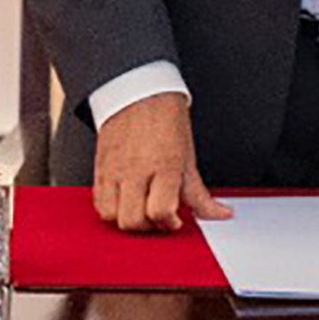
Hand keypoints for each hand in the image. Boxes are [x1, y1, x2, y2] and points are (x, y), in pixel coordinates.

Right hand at [92, 91, 227, 233]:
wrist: (140, 92)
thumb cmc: (166, 120)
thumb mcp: (189, 157)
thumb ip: (199, 194)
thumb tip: (220, 214)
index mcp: (164, 165)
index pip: (161, 211)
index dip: (170, 223)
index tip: (176, 220)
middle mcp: (136, 169)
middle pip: (133, 220)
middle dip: (149, 227)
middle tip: (159, 216)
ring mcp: (114, 169)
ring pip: (112, 216)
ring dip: (128, 220)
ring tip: (141, 209)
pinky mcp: (100, 168)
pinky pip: (99, 203)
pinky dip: (111, 209)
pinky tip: (125, 201)